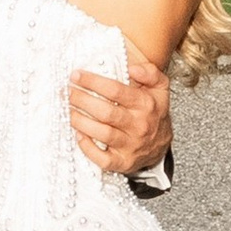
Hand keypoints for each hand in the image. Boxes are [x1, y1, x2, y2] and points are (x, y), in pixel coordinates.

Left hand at [69, 42, 170, 177]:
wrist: (161, 144)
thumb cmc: (153, 113)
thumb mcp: (159, 88)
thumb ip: (150, 73)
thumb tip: (133, 68)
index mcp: (145, 105)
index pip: (116, 90)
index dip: (93, 82)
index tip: (77, 75)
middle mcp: (138, 125)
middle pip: (106, 112)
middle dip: (82, 100)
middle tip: (70, 93)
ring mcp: (130, 145)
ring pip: (102, 134)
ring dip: (81, 122)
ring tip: (70, 110)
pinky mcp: (123, 162)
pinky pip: (103, 159)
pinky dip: (87, 148)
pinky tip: (79, 134)